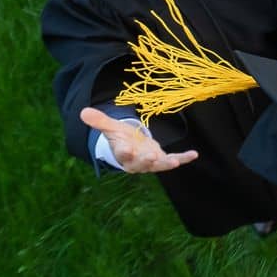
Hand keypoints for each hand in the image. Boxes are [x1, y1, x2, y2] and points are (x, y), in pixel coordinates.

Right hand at [79, 107, 197, 173]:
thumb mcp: (112, 128)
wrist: (132, 147)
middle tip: (151, 157)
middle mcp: (136, 161)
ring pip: (157, 165)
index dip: (125, 151)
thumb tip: (83, 111)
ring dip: (165, 163)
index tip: (126, 148)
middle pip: (140, 162)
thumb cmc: (122, 137)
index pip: (122, 153)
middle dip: (146, 160)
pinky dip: (183, 158)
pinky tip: (194, 155)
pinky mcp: (162, 160)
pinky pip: (173, 160)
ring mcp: (150, 162)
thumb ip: (99, 121)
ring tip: (174, 162)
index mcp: (123, 152)